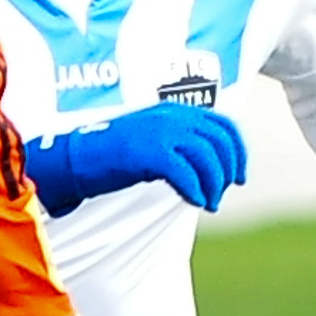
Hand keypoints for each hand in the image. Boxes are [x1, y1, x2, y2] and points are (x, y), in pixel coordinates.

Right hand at [26, 104, 247, 217]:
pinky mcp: (151, 153)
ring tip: (208, 204)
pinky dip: (195, 190)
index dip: (238, 152)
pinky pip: (186, 174)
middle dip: (227, 172)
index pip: (224, 125)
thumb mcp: (151, 139)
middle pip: (220, 142)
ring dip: (213, 185)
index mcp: (175, 110)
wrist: (76, 158)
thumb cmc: (111, 154)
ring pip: (208, 158)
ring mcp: (162, 132)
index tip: (239, 176)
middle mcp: (173, 116)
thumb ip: (177, 143)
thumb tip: (207, 166)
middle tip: (220, 195)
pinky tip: (193, 202)